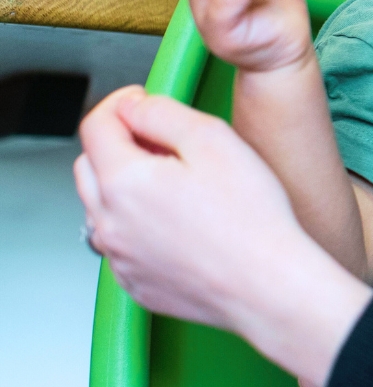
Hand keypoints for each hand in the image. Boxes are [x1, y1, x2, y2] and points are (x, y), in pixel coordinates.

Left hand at [74, 85, 372, 386]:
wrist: (268, 285)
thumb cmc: (251, 218)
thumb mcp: (214, 139)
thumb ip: (162, 113)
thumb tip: (134, 106)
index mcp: (124, 182)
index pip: (96, 125)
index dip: (121, 103)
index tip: (142, 101)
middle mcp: (109, 223)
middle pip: (90, 165)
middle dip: (120, 144)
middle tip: (165, 142)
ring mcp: (119, 258)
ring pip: (104, 206)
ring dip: (127, 187)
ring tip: (180, 185)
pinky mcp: (135, 283)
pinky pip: (123, 243)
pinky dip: (141, 226)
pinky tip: (185, 224)